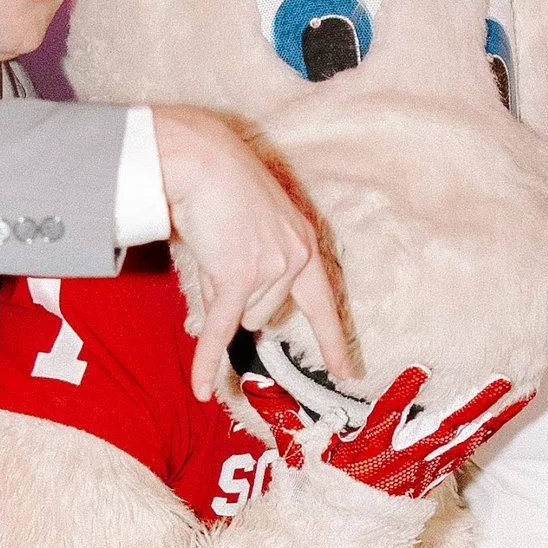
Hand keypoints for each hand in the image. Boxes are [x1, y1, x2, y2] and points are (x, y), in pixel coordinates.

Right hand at [151, 108, 355, 400]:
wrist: (202, 158)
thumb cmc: (222, 186)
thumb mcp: (256, 226)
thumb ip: (257, 268)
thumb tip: (235, 320)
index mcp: (305, 244)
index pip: (323, 304)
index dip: (332, 341)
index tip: (346, 372)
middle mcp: (296, 258)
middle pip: (263, 315)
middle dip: (236, 297)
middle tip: (222, 250)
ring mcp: (270, 269)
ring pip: (240, 316)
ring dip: (218, 294)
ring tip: (211, 249)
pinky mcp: (238, 276)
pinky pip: (220, 330)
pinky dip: (208, 360)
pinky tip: (201, 388)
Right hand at [245, 364, 528, 499]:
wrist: (329, 543)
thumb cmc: (314, 491)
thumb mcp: (297, 450)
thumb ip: (279, 410)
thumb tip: (251, 377)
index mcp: (366, 452)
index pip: (386, 419)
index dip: (403, 395)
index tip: (420, 371)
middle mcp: (398, 462)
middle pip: (443, 430)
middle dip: (471, 406)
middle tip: (501, 379)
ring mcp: (418, 471)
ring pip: (460, 439)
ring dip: (488, 414)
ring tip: (516, 388)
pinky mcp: (430, 476)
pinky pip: (464, 449)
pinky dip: (487, 429)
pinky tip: (512, 407)